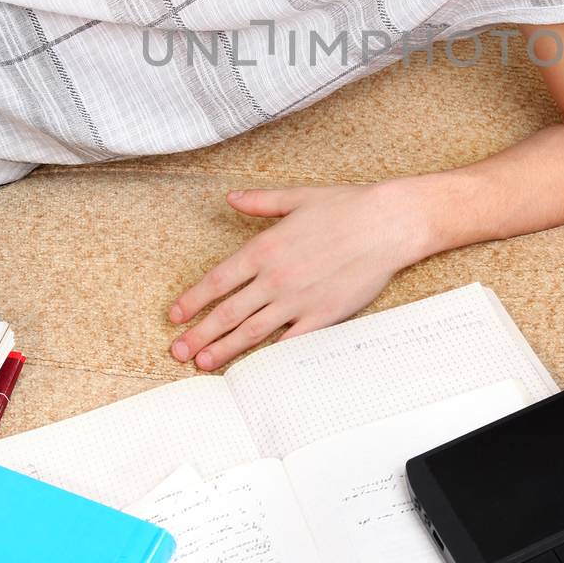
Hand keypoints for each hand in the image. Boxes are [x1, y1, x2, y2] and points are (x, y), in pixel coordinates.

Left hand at [167, 180, 428, 369]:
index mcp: (264, 248)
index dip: (193, 301)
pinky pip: (289, 341)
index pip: (217, 281)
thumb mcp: (297, 197)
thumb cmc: (346, 207)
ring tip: (203, 363)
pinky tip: (253, 365)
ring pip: (251, 331)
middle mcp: (275, 277)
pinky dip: (268, 355)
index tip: (176, 316)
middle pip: (227, 312)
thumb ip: (260, 202)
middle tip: (178, 351)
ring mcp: (298, 300)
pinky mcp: (322, 316)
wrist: (387, 225)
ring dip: (224, 349)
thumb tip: (231, 198)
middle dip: (199, 334)